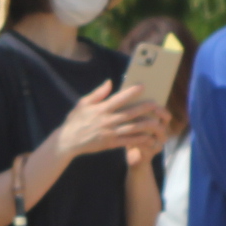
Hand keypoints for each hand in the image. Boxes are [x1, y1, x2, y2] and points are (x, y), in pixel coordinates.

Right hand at [53, 81, 167, 161]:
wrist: (68, 141)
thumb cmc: (75, 121)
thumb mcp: (82, 104)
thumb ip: (97, 93)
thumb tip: (110, 82)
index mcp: (101, 109)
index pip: (119, 98)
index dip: (132, 92)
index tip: (143, 86)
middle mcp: (107, 120)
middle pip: (130, 113)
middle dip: (145, 108)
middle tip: (157, 104)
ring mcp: (110, 133)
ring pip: (132, 128)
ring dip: (146, 125)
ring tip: (158, 122)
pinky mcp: (111, 144)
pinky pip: (128, 141)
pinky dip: (140, 140)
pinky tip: (149, 138)